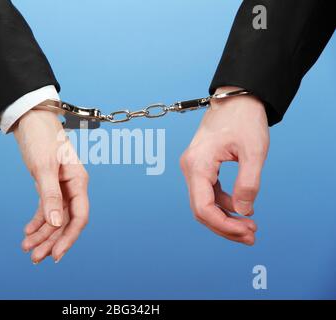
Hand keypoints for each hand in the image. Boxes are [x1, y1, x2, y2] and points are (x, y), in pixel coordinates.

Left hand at [14, 108, 88, 262]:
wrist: (31, 119)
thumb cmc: (42, 137)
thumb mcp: (44, 167)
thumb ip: (50, 196)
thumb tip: (55, 224)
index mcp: (79, 182)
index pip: (79, 217)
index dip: (69, 238)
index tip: (56, 255)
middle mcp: (73, 187)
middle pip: (65, 222)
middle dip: (52, 241)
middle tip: (35, 258)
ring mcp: (61, 187)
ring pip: (54, 218)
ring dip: (42, 235)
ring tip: (27, 249)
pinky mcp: (49, 186)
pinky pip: (46, 209)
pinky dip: (37, 221)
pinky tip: (27, 232)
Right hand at [180, 86, 268, 244]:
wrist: (236, 99)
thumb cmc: (244, 119)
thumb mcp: (254, 151)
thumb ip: (248, 183)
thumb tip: (243, 211)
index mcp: (198, 165)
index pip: (203, 208)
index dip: (224, 226)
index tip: (247, 232)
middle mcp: (190, 168)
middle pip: (201, 210)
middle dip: (225, 226)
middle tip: (252, 236)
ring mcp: (193, 168)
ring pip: (204, 204)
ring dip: (225, 218)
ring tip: (250, 226)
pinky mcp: (201, 167)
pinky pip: (208, 194)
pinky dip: (224, 205)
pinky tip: (242, 208)